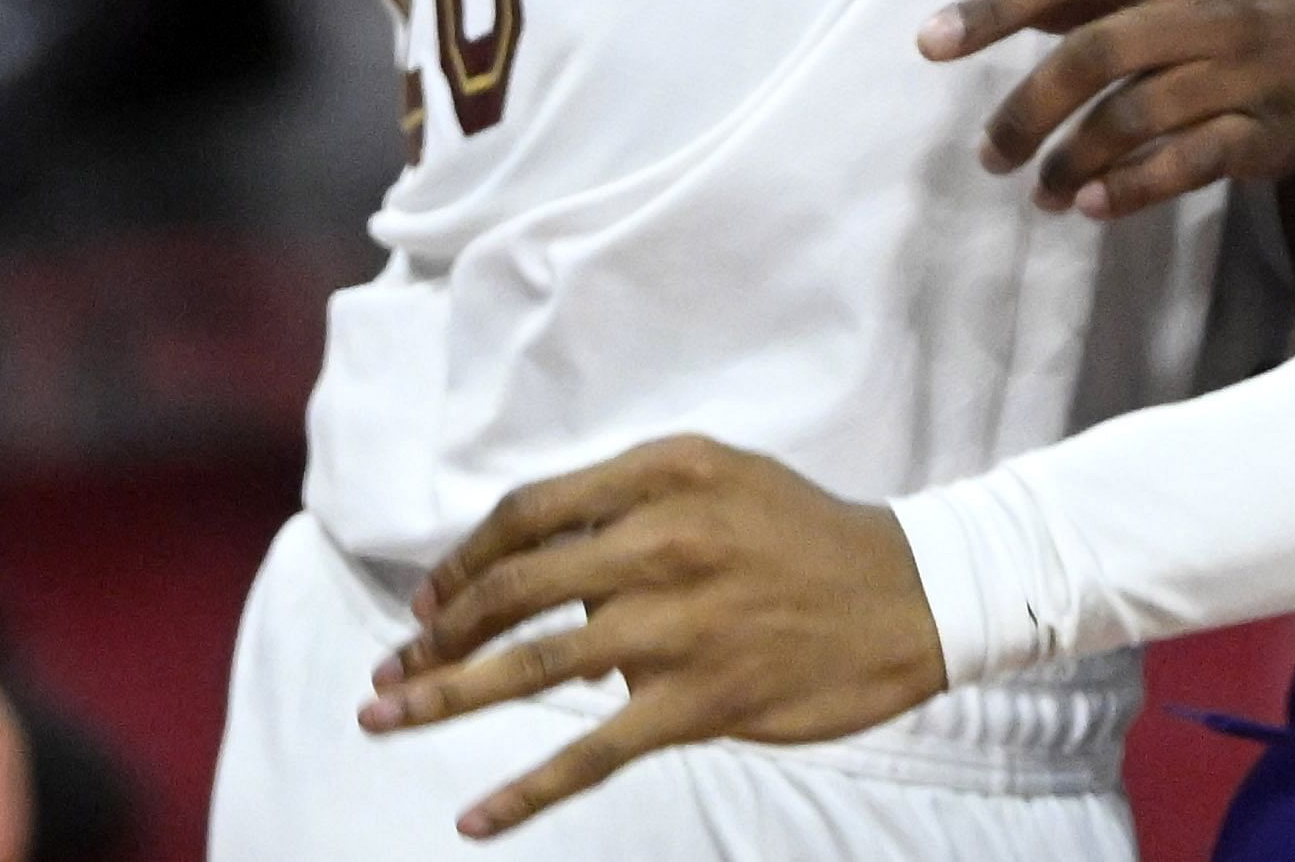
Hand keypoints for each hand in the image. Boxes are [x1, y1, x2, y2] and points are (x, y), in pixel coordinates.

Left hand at [372, 438, 946, 829]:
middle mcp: (661, 541)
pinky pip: (592, 753)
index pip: (528, 514)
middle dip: (435, 636)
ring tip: (384, 719)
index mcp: (661, 474)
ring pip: (533, 669)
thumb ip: (630, 503)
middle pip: (513, 591)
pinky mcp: (700, 701)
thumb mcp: (720, 477)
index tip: (429, 602)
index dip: (464, 560)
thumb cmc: (804, 533)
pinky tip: (476, 819)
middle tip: (389, 671)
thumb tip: (538, 560)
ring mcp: (678, 626)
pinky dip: (526, 792)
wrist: (909, 593)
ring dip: (444, 698)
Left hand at [930, 0, 1294, 214]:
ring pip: (1132, 117)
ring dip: (1070, 161)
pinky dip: (1132, 188)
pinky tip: (1092, 205)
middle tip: (988, 155)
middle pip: (1090, 56)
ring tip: (1039, 192)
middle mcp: (1199, 8)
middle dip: (1025, 111)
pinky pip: (1188, 162)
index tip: (930, 43)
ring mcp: (1237, 69)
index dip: (993, 10)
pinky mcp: (1268, 129)